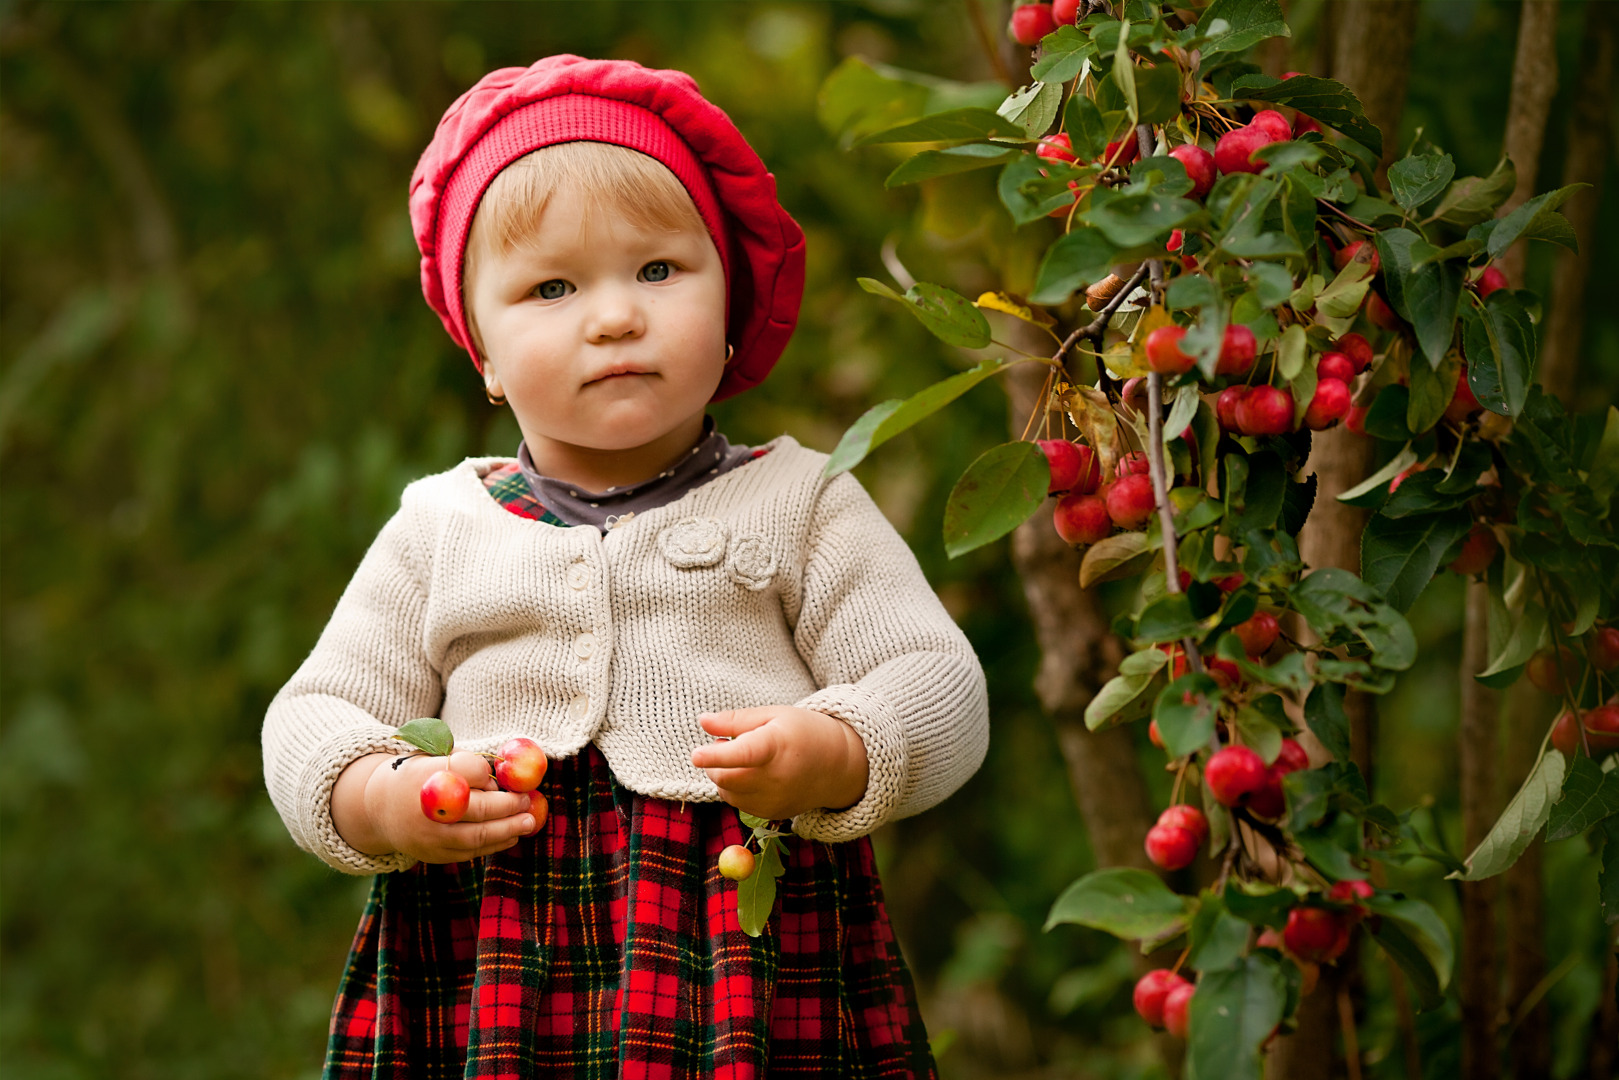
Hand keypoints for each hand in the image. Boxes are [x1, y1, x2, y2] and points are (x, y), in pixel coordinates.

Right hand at [332, 750, 536, 863]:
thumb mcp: (438, 758)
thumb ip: (469, 764)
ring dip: (508, 830)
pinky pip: (469, 852)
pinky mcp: (432, 854)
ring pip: (476, 836)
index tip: (503, 776)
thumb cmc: (422, 777)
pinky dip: (494, 845)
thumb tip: (508, 776)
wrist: (381, 807)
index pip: (468, 770)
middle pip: (477, 808)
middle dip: (508, 805)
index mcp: (427, 773)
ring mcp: (429, 834)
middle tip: (527, 801)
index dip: (489, 773)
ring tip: (528, 821)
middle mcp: (427, 806)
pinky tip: (511, 836)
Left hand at [690, 706, 868, 820]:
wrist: (838, 765)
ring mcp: (774, 800)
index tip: (695, 754)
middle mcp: (776, 778)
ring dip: (724, 775)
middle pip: (726, 776)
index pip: (744, 753)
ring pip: (728, 792)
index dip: (718, 755)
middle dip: (714, 762)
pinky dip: (737, 789)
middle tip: (727, 742)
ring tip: (744, 758)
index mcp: (776, 745)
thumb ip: (735, 720)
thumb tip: (703, 721)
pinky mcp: (772, 814)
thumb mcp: (772, 715)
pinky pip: (739, 803)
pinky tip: (754, 775)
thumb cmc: (802, 732)